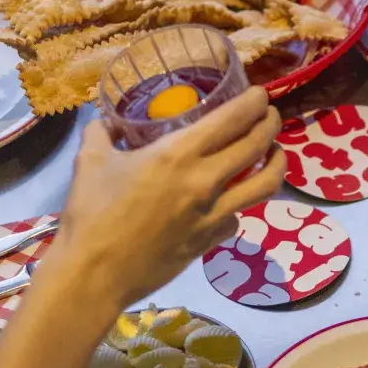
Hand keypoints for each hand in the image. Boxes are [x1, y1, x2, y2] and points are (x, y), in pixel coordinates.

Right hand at [55, 86, 284, 310]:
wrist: (96, 273)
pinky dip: (241, 204)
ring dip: (277, 163)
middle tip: (271, 115)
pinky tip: (234, 199)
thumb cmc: (91, 214)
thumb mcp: (90, 162)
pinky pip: (238, 217)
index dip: (253, 103)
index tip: (260, 94)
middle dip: (271, 124)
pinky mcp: (211, 241)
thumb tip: (105, 121)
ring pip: (265, 185)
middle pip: (257, 146)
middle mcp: (205, 181)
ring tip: (275, 153)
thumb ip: (101, 133)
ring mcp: (213, 214)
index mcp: (178, 154)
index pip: (232, 119)